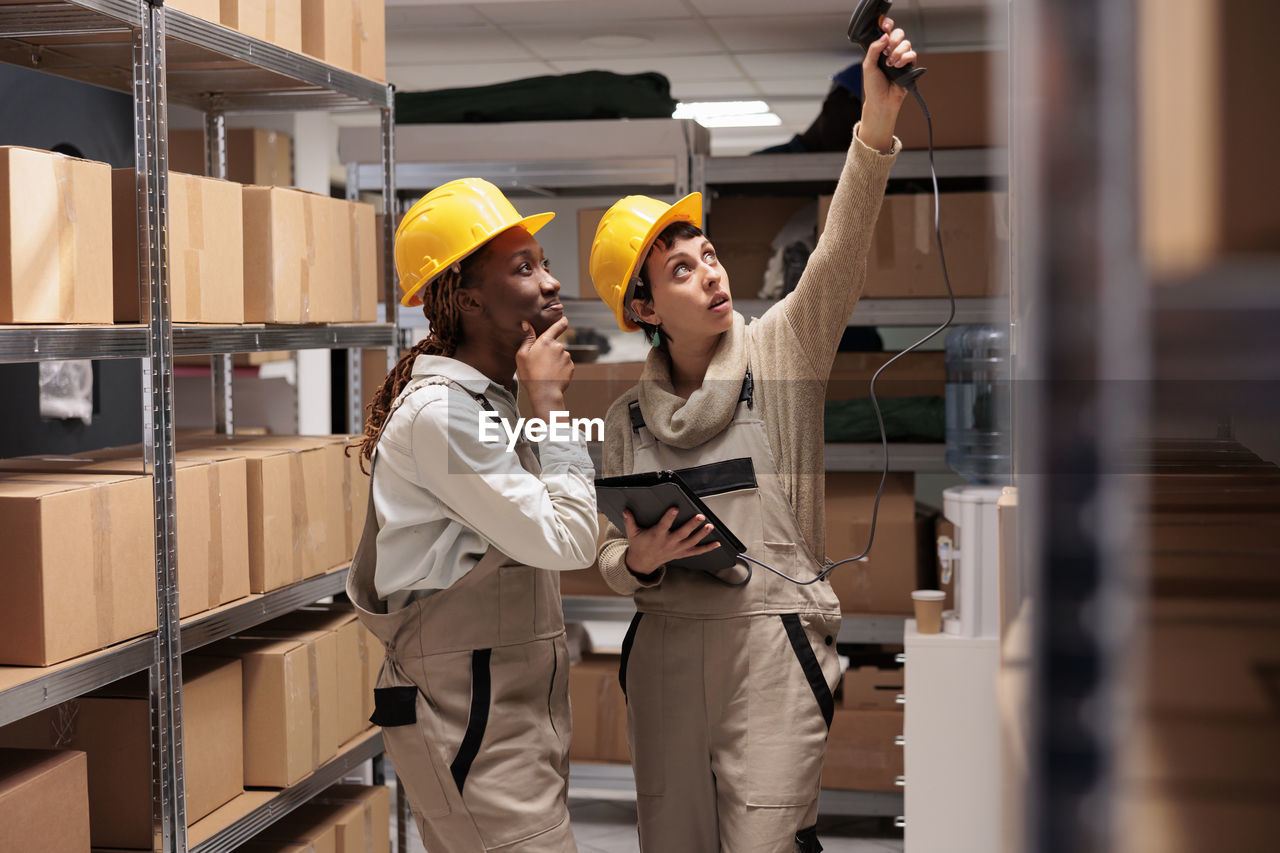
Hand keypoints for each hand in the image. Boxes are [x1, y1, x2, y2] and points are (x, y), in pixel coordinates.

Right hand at [515, 316, 572, 420]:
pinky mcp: (571, 367)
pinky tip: (552, 375)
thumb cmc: (531, 374)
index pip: (557, 327)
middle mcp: (559, 346)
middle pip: (555, 345)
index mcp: (546, 341)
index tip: (565, 320)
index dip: (562, 322)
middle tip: (540, 363)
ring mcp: (566, 357)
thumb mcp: (522, 355)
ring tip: (545, 371)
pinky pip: (565, 365)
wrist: (545, 392)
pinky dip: (560, 368)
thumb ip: (527, 338)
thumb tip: (526, 324)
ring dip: (554, 361)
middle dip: (549, 352)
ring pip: (560, 356)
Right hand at [621, 507, 720, 577]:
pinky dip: (707, 548)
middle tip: (700, 517)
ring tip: (709, 526)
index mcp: (657, 536)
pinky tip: (717, 543)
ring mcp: (676, 549)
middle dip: (692, 525)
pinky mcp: (681, 553)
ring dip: (701, 534)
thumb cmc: (639, 546)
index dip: (670, 516)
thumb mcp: (632, 533)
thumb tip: (626, 510)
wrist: (643, 564)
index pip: (664, 525)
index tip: (675, 508)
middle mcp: (668, 543)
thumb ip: (630, 521)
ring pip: (691, 542)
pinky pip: (696, 551)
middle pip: (682, 533)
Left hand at [858, 15, 916, 152]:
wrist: (882, 101)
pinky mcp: (910, 66)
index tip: (885, 28)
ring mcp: (901, 58)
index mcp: (881, 49)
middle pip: (899, 34)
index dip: (888, 26)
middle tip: (888, 51)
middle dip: (894, 40)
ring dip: (898, 52)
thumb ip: (874, 49)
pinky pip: (912, 54)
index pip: (887, 32)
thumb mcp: (868, 65)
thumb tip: (884, 36)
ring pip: (907, 43)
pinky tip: (898, 66)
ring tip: (891, 64)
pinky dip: (905, 58)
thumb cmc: (873, 86)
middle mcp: (892, 52)